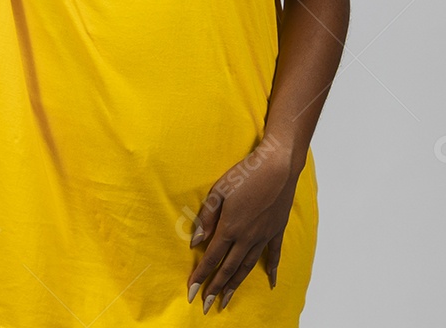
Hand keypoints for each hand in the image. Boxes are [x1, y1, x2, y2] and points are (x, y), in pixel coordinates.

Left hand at [186, 141, 299, 313]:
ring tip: (227, 300)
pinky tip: (271, 283)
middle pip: (229, 268)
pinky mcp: (277, 230)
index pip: (212, 258)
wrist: (277, 165)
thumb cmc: (245, 173)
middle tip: (207, 306)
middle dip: (216, 288)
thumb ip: (207, 217)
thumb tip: (196, 242)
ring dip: (236, 284)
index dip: (201, 276)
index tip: (192, 292)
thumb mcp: (219, 190)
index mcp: (231, 227)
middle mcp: (247, 237)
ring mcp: (264, 236)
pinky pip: (274, 255)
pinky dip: (272, 270)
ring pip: (247, 266)